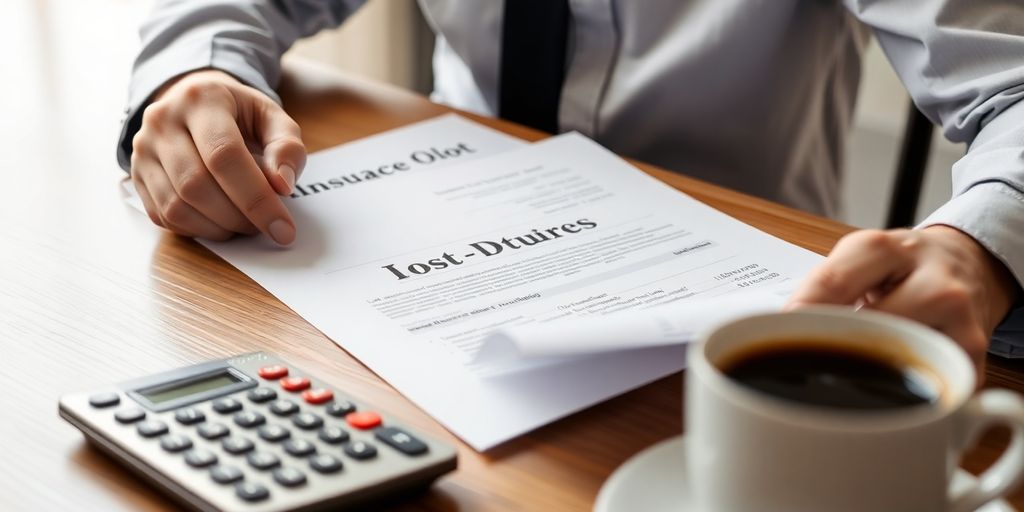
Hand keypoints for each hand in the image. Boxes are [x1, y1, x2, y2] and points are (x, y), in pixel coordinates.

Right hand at [130, 69, 305, 243]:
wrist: (195, 103)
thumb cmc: (238, 113)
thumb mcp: (271, 116)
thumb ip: (286, 146)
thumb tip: (283, 185)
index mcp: (201, 99)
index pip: (225, 156)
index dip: (256, 199)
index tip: (283, 229)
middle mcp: (162, 121)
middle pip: (196, 185)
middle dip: (238, 217)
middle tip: (265, 225)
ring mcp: (143, 149)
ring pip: (176, 206)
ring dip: (219, 227)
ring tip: (245, 223)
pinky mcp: (137, 175)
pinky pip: (164, 216)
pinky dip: (198, 229)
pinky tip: (221, 222)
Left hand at [787, 226, 1017, 379]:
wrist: (969, 259)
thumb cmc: (899, 267)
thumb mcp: (859, 262)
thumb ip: (823, 291)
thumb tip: (777, 329)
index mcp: (881, 248)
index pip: (831, 284)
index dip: (801, 315)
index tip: (779, 337)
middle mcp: (925, 274)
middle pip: (868, 325)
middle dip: (838, 346)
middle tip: (814, 363)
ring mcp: (956, 311)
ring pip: (900, 353)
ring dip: (874, 366)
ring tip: (863, 361)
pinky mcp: (973, 345)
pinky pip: (932, 378)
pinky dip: (909, 385)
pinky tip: (899, 373)